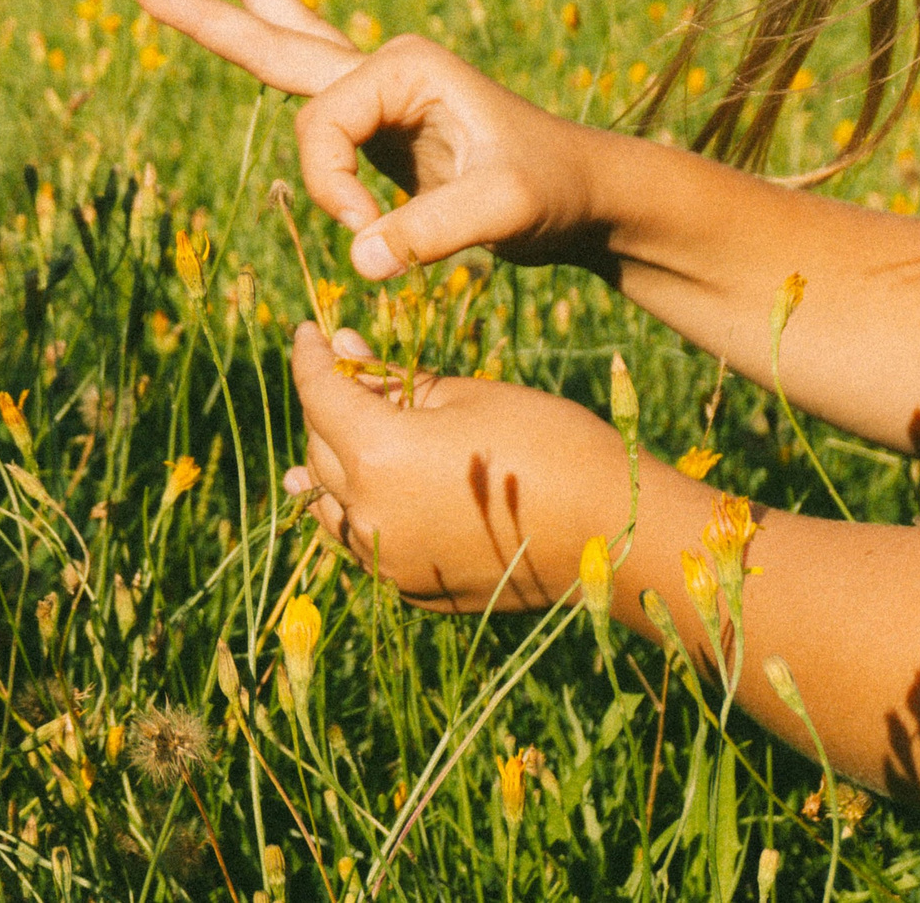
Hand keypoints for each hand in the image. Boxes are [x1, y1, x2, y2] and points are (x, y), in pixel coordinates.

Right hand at [135, 0, 606, 278]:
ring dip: (244, 7)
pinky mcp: (379, 126)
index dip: (329, 189)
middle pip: (280, 39)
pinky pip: (312, 95)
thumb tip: (358, 262)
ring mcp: (379, 93)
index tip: (366, 239)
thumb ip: (432, 232)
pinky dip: (278, 53)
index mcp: (405, 68)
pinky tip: (260, 20)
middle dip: (213, 14)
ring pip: (292, 46)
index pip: (321, 129)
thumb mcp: (503, 210)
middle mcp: (386, 66)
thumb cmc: (554, 189)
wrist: (586, 191)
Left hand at [281, 324, 617, 610]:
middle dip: (324, 404)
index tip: (308, 332)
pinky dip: (351, 511)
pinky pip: (361, 541)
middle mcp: (369, 514)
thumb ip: (396, 378)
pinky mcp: (412, 587)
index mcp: (378, 454)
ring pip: (330, 502)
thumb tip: (345, 347)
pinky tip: (353, 497)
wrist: (611, 531)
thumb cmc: (546, 443)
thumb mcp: (467, 394)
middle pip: (320, 446)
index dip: (310, 356)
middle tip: (343, 372)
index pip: (319, 393)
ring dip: (326, 464)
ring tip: (323, 439)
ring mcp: (388, 560)